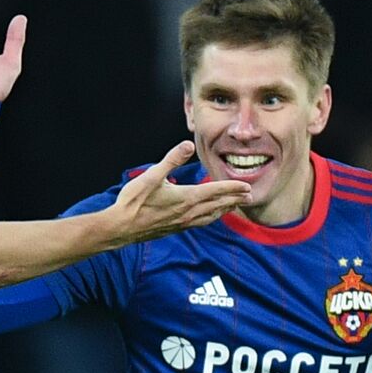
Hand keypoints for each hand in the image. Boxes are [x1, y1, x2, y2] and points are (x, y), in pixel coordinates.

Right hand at [101, 142, 251, 244]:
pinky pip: (200, 223)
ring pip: (211, 216)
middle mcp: (188, 212)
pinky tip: (209, 217)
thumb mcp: (151, 176)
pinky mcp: (175, 228)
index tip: (247, 186)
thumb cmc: (134, 201)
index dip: (233, 188)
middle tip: (250, 196)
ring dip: (225, 210)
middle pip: (218, 205)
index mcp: (186, 197)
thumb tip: (188, 144)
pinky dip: (211, 218)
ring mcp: (183, 222)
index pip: (216, 191)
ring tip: (235, 206)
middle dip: (235, 199)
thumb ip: (171, 159)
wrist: (121, 228)